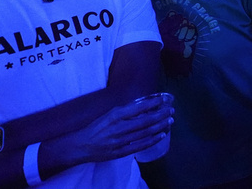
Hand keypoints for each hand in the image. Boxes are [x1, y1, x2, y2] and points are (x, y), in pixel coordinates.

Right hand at [53, 93, 173, 165]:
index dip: (153, 103)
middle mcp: (119, 127)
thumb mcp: (109, 114)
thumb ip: (126, 111)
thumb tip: (145, 105)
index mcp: (115, 115)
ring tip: (170, 121)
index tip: (164, 100)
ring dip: (160, 126)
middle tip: (171, 111)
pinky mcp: (121, 152)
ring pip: (145, 133)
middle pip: (145, 121)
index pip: (139, 107)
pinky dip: (153, 140)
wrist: (81, 146)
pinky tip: (162, 135)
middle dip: (161, 115)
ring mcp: (120, 141)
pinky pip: (141, 146)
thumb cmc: (97, 127)